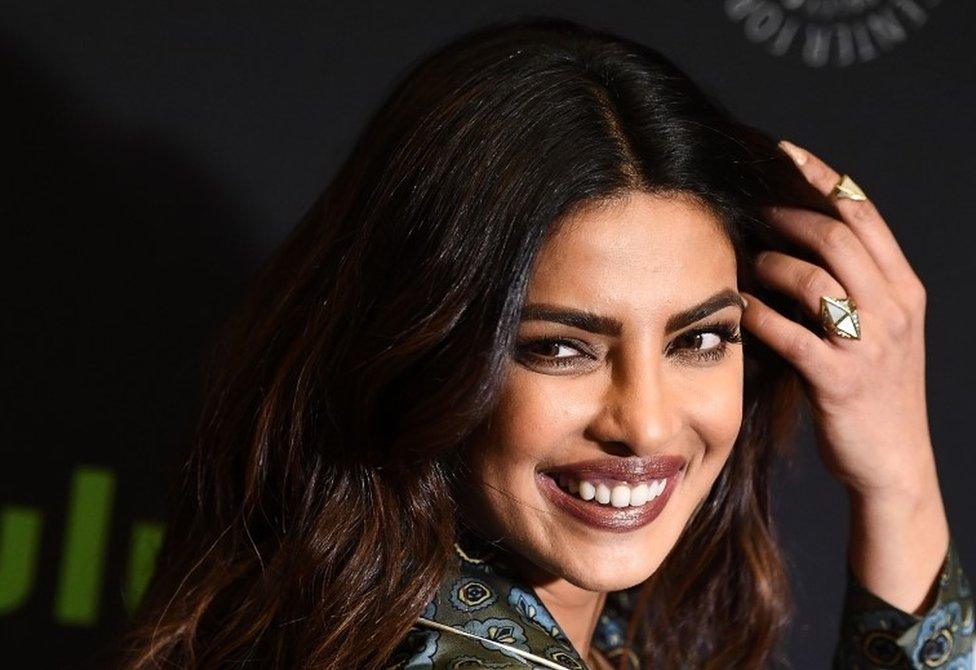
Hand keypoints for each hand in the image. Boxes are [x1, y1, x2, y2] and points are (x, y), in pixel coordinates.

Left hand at [740, 139, 948, 613]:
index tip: (788, 153)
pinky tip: (735, 304)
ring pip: (817, 279)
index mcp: (904, 290)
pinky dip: (758, 314)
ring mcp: (870, 346)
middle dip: (789, 212)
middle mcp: (893, 309)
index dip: (824, 179)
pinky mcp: (841, 380)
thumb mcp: (879, 332)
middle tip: (751, 206)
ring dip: (771, 263)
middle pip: (839, 236)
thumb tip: (793, 243)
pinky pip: (792, 334)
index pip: (865, 216)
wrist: (893, 463)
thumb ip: (851, 287)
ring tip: (744, 261)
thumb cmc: (873, 393)